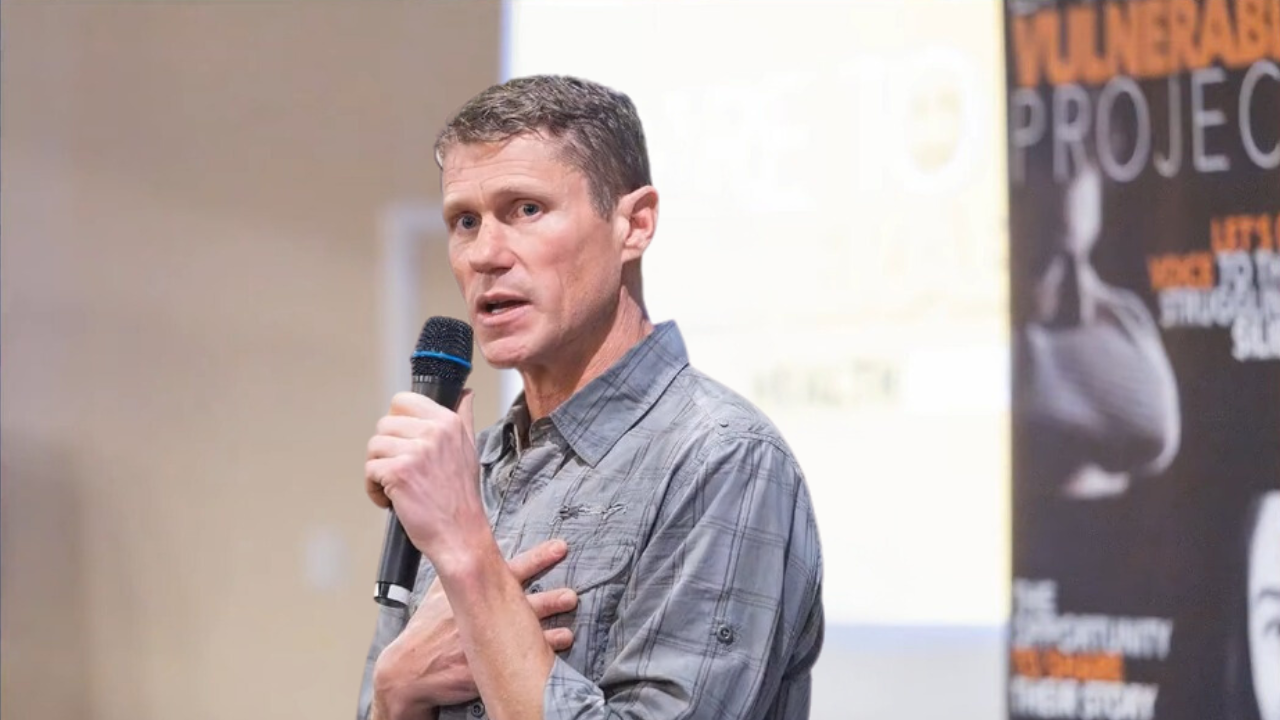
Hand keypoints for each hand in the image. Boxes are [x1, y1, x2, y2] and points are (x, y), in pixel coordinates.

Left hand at [365, 390, 485, 562]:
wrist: (460, 534)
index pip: (403, 400)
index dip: (396, 422)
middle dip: (386, 450)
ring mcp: (416, 451)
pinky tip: (391, 500)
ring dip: (378, 470)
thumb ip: (463, 417)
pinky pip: (370, 470)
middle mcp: (433, 432)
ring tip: (395, 487)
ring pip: (374, 447)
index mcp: (448, 422)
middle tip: (401, 470)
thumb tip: (464, 393)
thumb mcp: (469, 449)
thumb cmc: (461, 498)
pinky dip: (374, 489)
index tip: (402, 442)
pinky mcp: (399, 472)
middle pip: (384, 424)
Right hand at [372, 540, 578, 718]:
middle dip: (550, 599)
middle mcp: (480, 614)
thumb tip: (471, 549)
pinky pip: (518, 660)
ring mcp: (483, 641)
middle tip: (571, 595)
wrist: (407, 670)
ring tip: (569, 629)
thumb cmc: (424, 631)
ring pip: (524, 633)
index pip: (510, 569)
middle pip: (522, 603)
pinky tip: (555, 653)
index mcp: (472, 592)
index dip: (538, 558)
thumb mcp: (438, 594)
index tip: (559, 549)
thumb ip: (458, 572)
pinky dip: (540, 655)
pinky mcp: (483, 667)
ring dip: (550, 631)